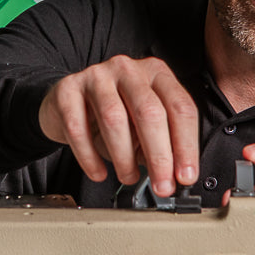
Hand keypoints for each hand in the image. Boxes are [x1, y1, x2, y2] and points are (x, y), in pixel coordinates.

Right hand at [39, 55, 198, 196]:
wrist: (68, 101)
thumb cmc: (112, 113)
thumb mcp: (143, 123)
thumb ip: (162, 143)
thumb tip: (174, 175)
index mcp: (156, 73)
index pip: (180, 107)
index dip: (186, 145)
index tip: (185, 175)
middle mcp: (128, 70)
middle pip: (149, 112)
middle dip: (159, 156)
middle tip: (162, 184)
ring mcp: (96, 76)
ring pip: (114, 119)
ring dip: (124, 158)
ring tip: (129, 177)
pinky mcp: (68, 89)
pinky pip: (78, 127)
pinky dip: (90, 157)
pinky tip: (99, 172)